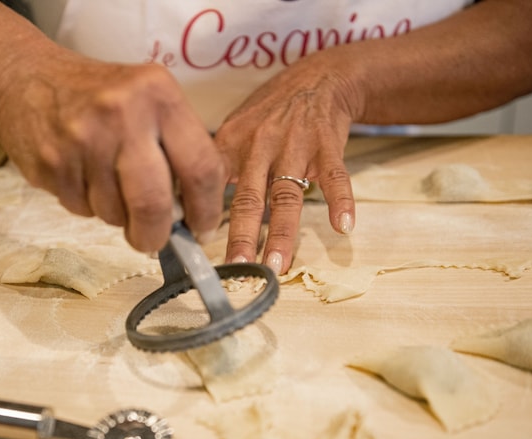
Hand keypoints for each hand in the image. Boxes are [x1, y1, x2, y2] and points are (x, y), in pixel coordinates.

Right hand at [0, 47, 226, 252]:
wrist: (25, 79)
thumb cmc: (99, 96)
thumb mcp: (148, 99)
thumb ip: (176, 147)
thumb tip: (193, 212)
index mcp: (158, 94)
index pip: (200, 168)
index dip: (205, 210)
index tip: (201, 228)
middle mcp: (122, 115)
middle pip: (153, 204)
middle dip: (156, 234)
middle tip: (154, 239)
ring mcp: (82, 141)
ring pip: (115, 214)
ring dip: (117, 215)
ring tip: (107, 183)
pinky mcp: (52, 165)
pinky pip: (83, 209)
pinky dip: (88, 204)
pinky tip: (81, 176)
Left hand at [216, 50, 359, 273]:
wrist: (316, 78)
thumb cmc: (268, 114)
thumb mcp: (233, 131)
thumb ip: (216, 169)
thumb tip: (187, 207)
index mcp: (230, 145)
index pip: (210, 186)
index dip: (203, 216)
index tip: (197, 250)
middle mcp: (259, 146)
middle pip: (248, 197)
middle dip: (242, 235)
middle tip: (237, 268)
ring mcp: (295, 146)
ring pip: (287, 195)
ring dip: (283, 233)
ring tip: (277, 265)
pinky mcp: (327, 145)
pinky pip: (335, 176)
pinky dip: (341, 201)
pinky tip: (344, 226)